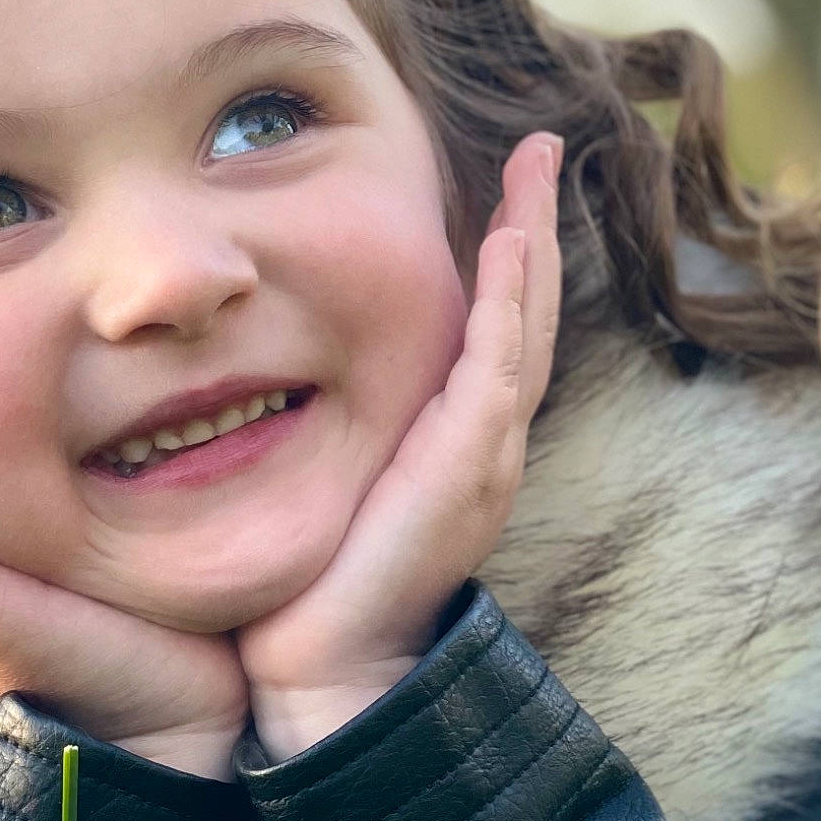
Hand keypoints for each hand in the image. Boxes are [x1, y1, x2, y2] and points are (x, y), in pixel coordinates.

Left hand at [235, 130, 563, 759]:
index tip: (502, 186)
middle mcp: (484, 441)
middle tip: (542, 147)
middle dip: (533, 224)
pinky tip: (508, 245)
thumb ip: (336, 429)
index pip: (490, 326)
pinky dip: (507, 304)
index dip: (503, 254)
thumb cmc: (317, 589)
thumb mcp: (333, 483)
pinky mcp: (464, 470)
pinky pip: (494, 369)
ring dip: (531, 241)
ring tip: (536, 167)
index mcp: (454, 441)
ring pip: (522, 327)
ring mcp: (483, 455)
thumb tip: (278, 377)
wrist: (327, 673)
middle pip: (524, 312)